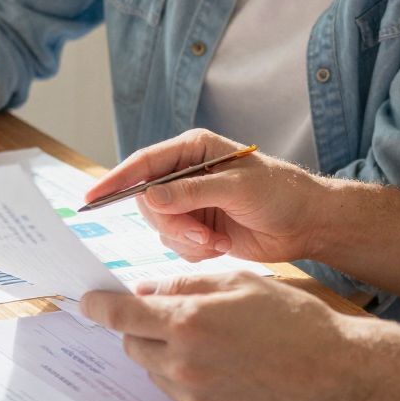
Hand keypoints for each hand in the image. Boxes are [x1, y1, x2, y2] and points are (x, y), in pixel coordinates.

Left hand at [81, 273, 377, 400]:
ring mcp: (196, 400)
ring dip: (168, 356)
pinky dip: (192, 382)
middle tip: (173, 319)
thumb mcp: (242, 282)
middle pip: (134, 346)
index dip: (99, 306)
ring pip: (156, 373)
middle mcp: (185, 365)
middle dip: (142, 329)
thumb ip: (186, 285)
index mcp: (190, 323)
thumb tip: (145, 290)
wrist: (339, 373)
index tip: (89, 302)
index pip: (121, 315)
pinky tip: (228, 371)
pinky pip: (182, 398)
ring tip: (214, 345)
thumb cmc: (296, 321)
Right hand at [86, 129, 328, 263]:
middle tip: (200, 235)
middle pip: (147, 200)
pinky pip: (175, 245)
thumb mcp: (237, 188)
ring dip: (185, 240)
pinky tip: (220, 246)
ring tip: (216, 241)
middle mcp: (186, 174)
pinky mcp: (198, 229)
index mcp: (194, 149)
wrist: (307, 223)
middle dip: (170, 223)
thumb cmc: (280, 192)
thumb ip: (192, 192)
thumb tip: (151, 196)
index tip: (92, 198)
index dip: (116, 179)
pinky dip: (194, 251)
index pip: (144, 163)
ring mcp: (191, 203)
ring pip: (160, 227)